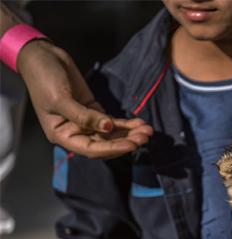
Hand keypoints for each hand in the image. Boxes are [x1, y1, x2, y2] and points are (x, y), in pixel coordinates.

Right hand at [17, 40, 152, 158]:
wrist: (43, 56)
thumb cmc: (44, 79)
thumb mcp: (60, 99)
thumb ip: (84, 116)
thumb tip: (107, 128)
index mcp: (62, 135)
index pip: (92, 149)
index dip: (113, 149)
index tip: (132, 145)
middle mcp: (75, 132)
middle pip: (105, 143)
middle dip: (126, 141)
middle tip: (145, 137)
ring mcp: (86, 122)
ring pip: (111, 133)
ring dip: (130, 133)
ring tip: (148, 130)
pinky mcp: (94, 110)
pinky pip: (113, 122)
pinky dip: (127, 123)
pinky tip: (140, 123)